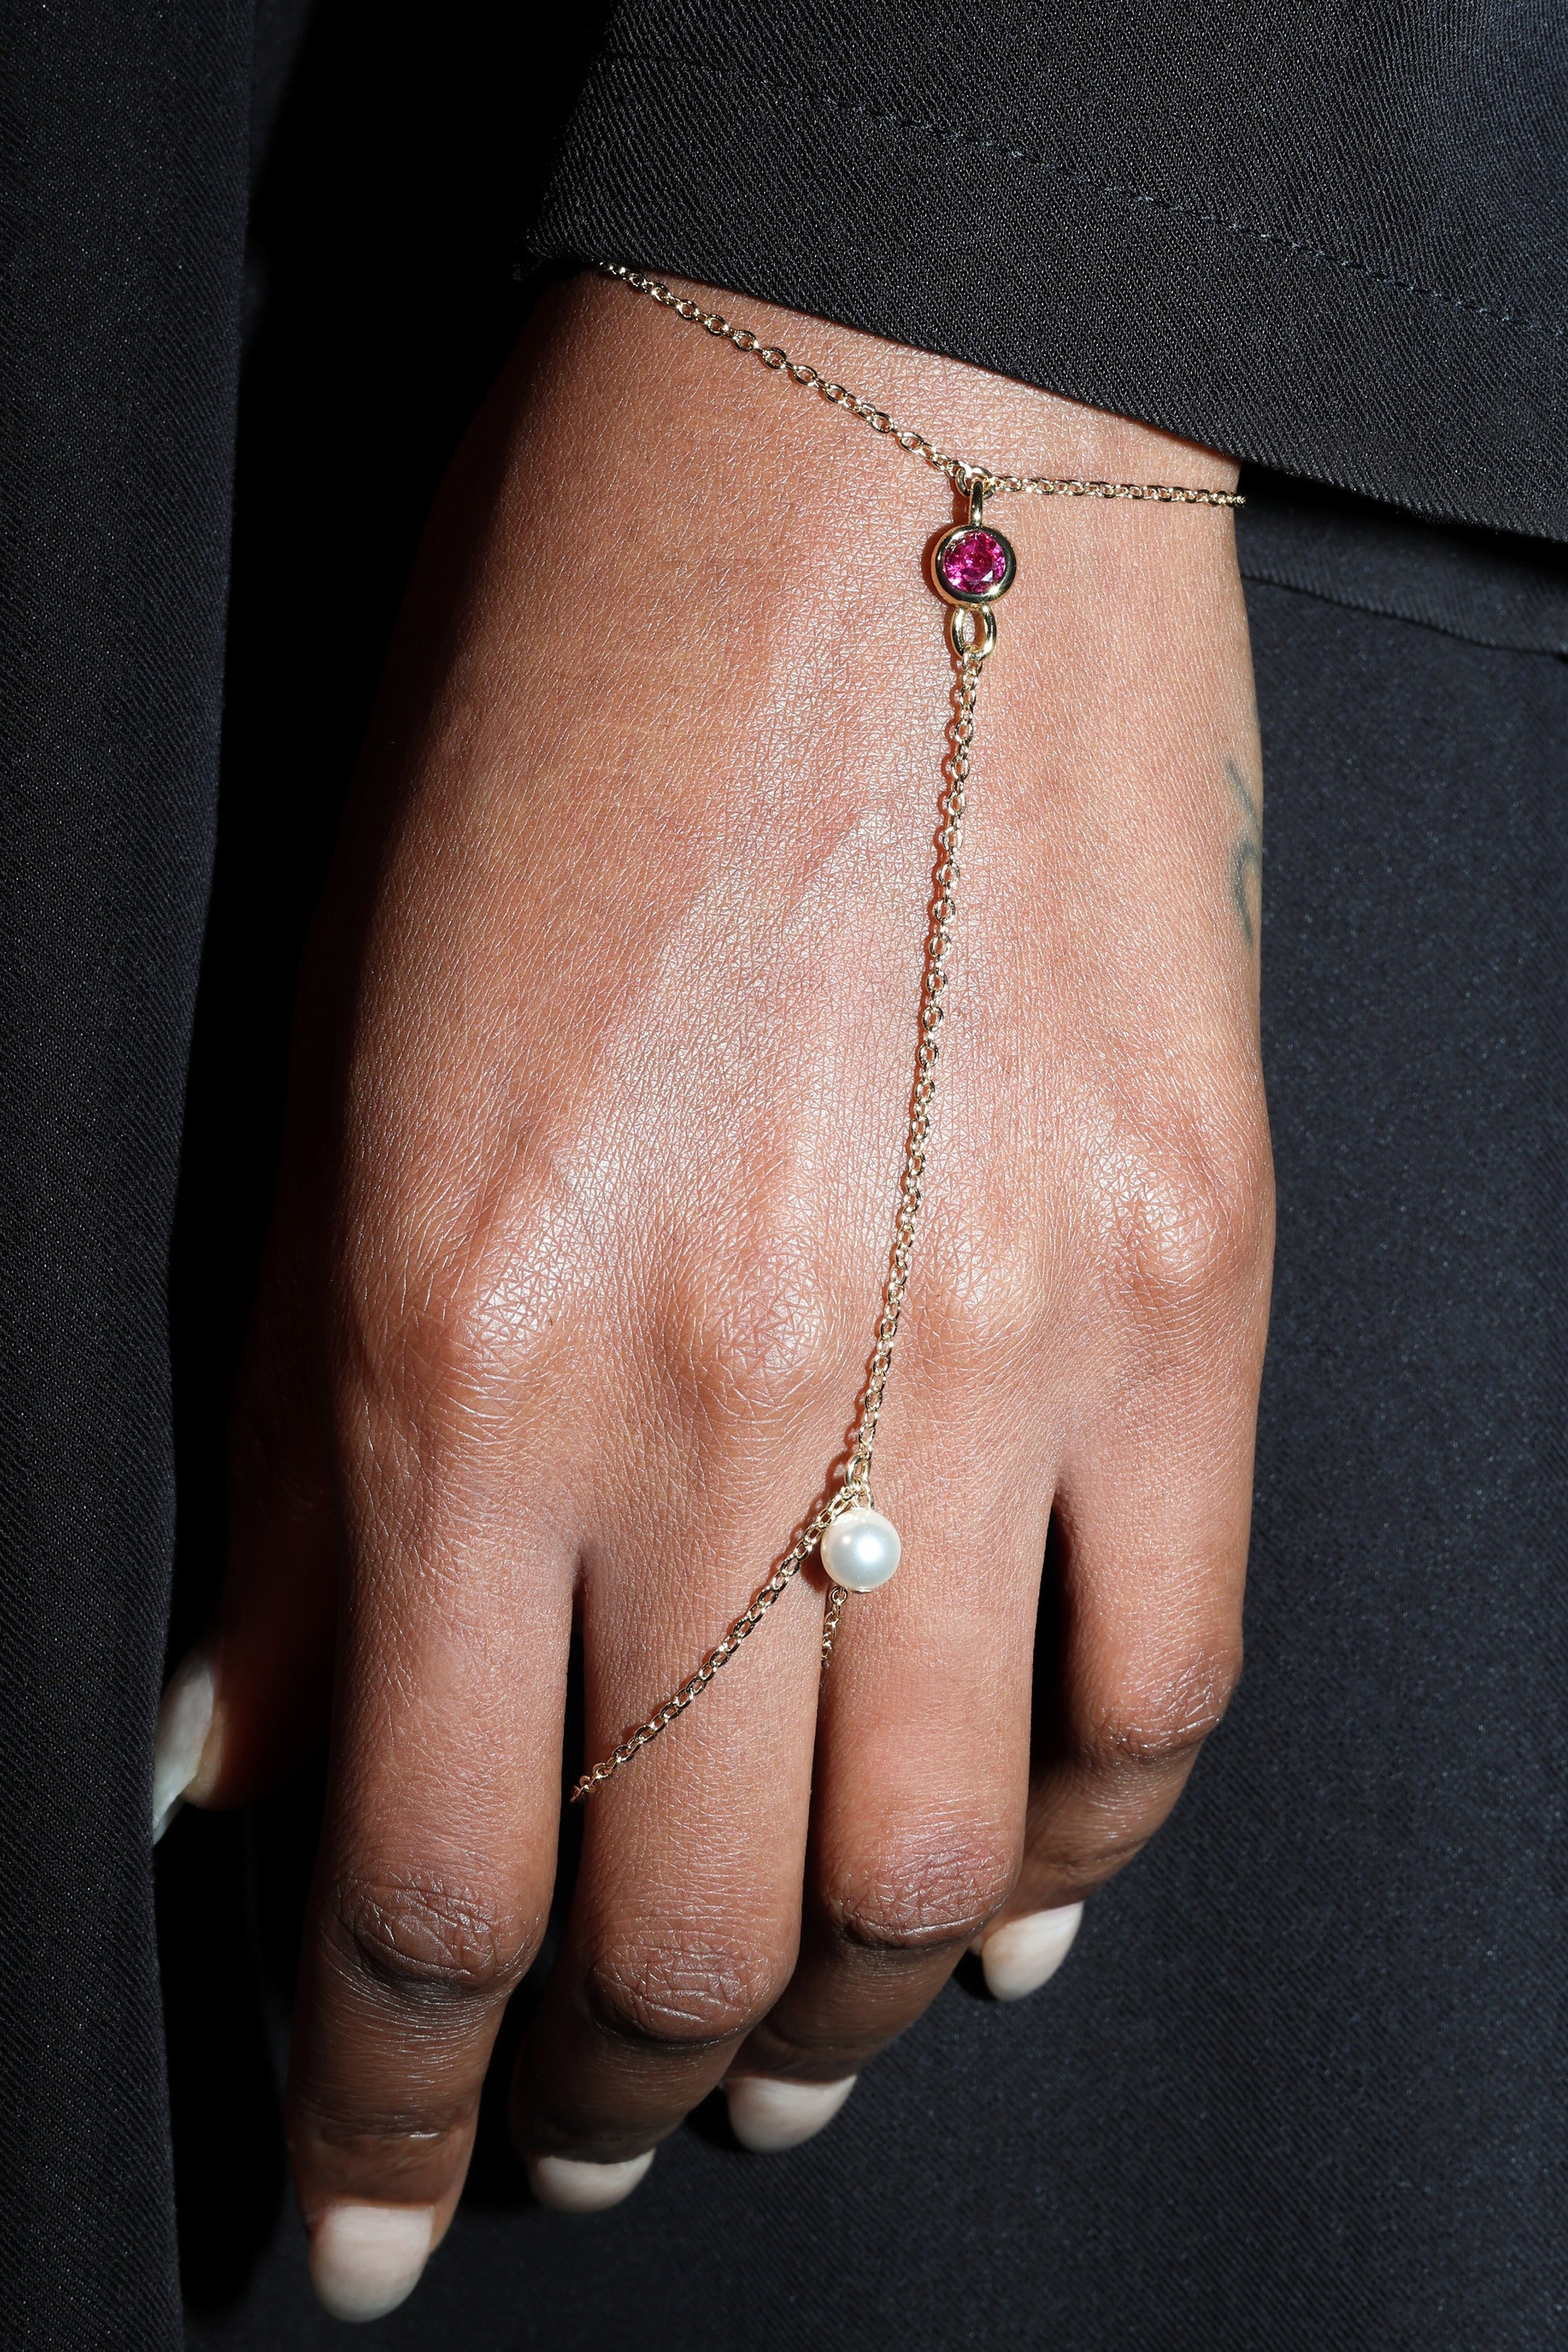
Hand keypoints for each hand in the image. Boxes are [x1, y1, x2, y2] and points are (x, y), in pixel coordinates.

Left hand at [156, 272, 1270, 2321]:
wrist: (874, 454)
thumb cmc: (566, 715)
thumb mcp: (339, 1087)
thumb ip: (306, 1475)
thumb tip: (254, 1761)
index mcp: (465, 1338)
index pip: (418, 1868)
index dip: (380, 2108)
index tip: (368, 2223)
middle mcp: (740, 1391)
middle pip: (674, 1916)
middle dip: (590, 2086)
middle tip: (568, 2128)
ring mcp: (1003, 1347)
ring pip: (929, 1867)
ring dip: (825, 2014)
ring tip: (761, 2052)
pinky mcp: (1191, 1282)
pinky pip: (1162, 1691)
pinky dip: (1070, 1858)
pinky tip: (991, 1904)